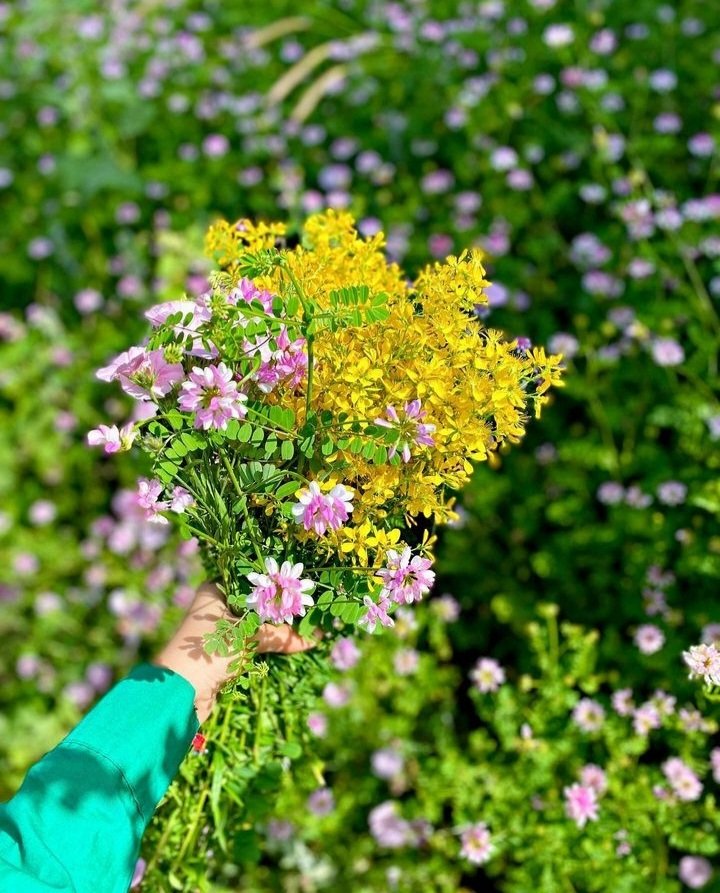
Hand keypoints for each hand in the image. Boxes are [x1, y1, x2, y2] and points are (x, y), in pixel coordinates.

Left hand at [152, 582, 313, 722]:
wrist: (179, 693)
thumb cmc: (211, 651)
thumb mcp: (250, 637)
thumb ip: (283, 635)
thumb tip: (316, 637)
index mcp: (216, 590)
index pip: (253, 579)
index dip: (279, 583)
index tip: (305, 584)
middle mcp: (217, 606)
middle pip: (257, 603)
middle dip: (282, 607)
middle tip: (312, 605)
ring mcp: (221, 630)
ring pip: (257, 624)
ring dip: (278, 628)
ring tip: (308, 624)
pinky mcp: (225, 653)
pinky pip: (253, 643)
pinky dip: (270, 644)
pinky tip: (292, 642)